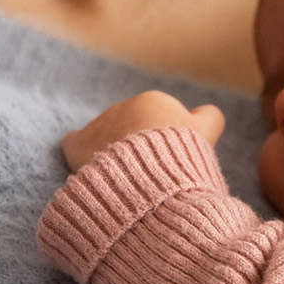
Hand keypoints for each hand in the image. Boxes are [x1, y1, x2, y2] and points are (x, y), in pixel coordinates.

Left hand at [63, 91, 226, 170]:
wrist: (151, 182)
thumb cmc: (183, 159)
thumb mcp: (205, 135)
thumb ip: (208, 118)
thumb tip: (206, 112)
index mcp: (155, 101)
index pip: (158, 115)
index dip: (162, 137)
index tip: (165, 159)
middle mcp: (124, 107)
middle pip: (129, 128)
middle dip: (133, 147)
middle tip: (143, 175)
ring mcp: (100, 124)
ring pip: (103, 137)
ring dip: (109, 154)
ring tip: (120, 181)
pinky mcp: (78, 144)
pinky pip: (74, 143)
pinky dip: (80, 156)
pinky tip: (89, 173)